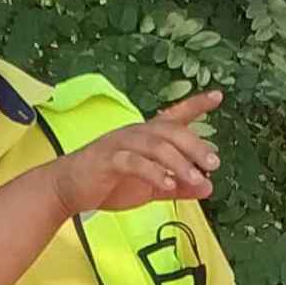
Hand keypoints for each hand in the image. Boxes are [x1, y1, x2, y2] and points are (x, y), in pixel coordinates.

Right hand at [51, 91, 221, 218]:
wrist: (68, 188)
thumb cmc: (109, 182)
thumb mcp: (151, 186)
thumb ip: (179, 186)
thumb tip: (208, 187)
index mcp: (146, 136)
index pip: (174, 115)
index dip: (195, 104)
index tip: (217, 96)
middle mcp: (135, 133)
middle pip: (170, 130)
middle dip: (194, 145)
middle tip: (213, 162)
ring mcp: (120, 145)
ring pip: (155, 145)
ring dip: (178, 161)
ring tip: (195, 178)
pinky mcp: (108, 160)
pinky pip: (134, 162)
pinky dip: (153, 173)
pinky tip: (167, 184)